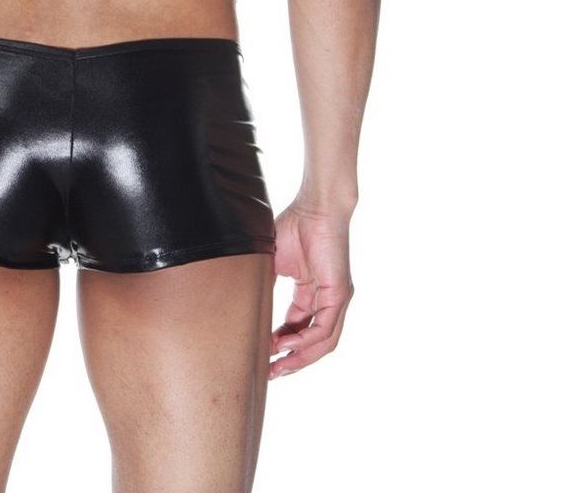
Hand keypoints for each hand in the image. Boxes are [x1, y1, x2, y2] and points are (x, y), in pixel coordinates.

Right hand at [268, 198, 354, 378]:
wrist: (314, 207)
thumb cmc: (293, 226)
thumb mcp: (273, 263)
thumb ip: (264, 285)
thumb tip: (243, 302)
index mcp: (311, 292)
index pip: (297, 326)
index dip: (280, 343)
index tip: (261, 355)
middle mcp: (327, 300)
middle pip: (311, 341)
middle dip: (290, 360)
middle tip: (269, 374)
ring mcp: (336, 299)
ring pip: (322, 342)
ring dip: (299, 358)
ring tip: (277, 367)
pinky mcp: (340, 294)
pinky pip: (325, 328)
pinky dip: (306, 340)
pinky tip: (286, 344)